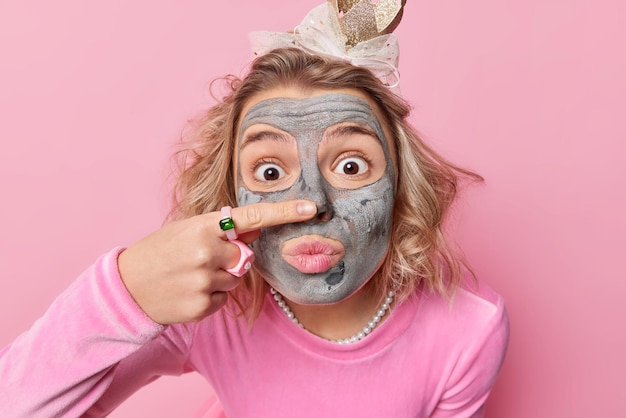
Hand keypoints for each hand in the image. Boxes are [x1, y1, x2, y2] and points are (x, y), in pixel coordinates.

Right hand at [117, 200, 316, 323]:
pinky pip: (222, 299)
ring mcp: (204, 281)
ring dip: (218, 279)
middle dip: (230, 260)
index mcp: (203, 226)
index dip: (284, 213)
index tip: (311, 209)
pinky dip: (209, 297)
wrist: (126, 286)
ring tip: (189, 276)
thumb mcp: (186, 229)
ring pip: (235, 280)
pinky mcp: (202, 306)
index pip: (252, 217)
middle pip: (245, 258)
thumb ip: (221, 230)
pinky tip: (187, 291)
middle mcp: (207, 252)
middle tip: (199, 260)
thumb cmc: (158, 252)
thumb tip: (254, 232)